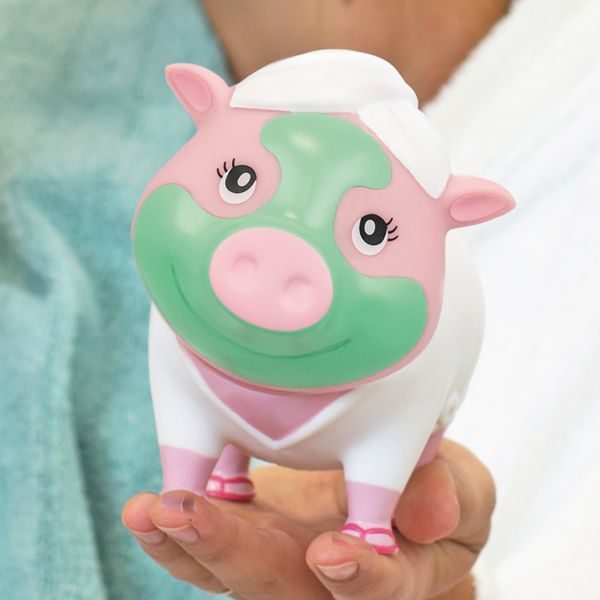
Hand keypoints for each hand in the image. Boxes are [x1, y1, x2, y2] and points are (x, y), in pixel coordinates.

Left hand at [122, 439, 494, 598]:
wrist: (391, 481)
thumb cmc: (434, 491)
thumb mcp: (463, 489)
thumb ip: (454, 499)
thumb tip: (429, 515)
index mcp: (390, 574)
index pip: (378, 589)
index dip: (361, 578)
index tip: (334, 552)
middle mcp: (322, 576)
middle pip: (276, 585)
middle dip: (232, 553)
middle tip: (188, 514)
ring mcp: (279, 555)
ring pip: (227, 569)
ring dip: (186, 542)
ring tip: (151, 510)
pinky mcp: (252, 528)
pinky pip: (208, 538)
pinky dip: (178, 525)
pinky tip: (149, 505)